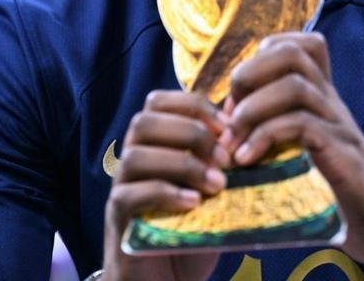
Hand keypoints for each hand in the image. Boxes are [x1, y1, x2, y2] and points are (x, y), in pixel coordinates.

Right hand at [102, 91, 227, 280]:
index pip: (159, 101)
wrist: (169, 280)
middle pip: (143, 121)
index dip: (194, 106)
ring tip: (216, 185)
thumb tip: (244, 121)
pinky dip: (166, 194)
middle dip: (190, 133)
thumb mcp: (214, 188)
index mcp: (152, 144)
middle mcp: (131, 159)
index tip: (228, 127)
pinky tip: (195, 204)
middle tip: (225, 159)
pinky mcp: (118, 218)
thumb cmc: (194, 229)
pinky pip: (131, 195)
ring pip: (135, 156)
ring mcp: (121, 188)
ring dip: (182, 165)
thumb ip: (223, 158)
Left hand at [220, 32, 363, 269]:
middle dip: (250, 74)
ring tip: (233, 142)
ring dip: (253, 109)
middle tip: (229, 114)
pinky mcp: (343, 154)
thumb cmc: (332, 189)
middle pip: (293, 53)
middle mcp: (332, 102)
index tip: (239, 93)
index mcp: (321, 96)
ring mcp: (340, 125)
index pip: (301, 44)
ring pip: (296, 86)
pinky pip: (302, 125)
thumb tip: (225, 124)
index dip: (263, 54)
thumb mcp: (300, 149)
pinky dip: (266, 137)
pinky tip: (248, 160)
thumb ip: (274, 128)